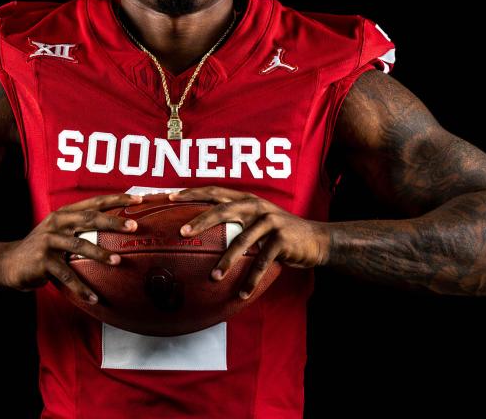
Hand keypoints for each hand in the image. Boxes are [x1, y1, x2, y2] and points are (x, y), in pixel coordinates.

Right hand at [0, 192, 141, 303]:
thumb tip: (117, 228)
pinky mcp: (42, 261)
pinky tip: (94, 298)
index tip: (139, 198)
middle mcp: (57, 223)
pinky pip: (66, 275)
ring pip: (79, 245)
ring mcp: (48, 241)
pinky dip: (81, 288)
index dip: (117, 199)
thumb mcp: (61, 231)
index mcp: (65, 213)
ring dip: (100, 254)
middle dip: (113, 221)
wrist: (9, 262)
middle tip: (134, 226)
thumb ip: (82, 227)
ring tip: (118, 261)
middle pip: (89, 218)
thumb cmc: (44, 248)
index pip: (94, 202)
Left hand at [170, 186, 329, 298]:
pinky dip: (252, 278)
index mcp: (246, 200)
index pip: (215, 191)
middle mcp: (256, 206)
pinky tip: (242, 293)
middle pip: (223, 209)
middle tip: (182, 233)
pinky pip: (262, 261)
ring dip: (226, 261)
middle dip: (201, 221)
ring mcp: (270, 221)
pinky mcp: (282, 239)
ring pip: (242, 241)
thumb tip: (200, 233)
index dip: (193, 193)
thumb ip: (234, 221)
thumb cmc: (278, 233)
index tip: (170, 197)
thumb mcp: (256, 221)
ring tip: (213, 277)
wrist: (315, 240)